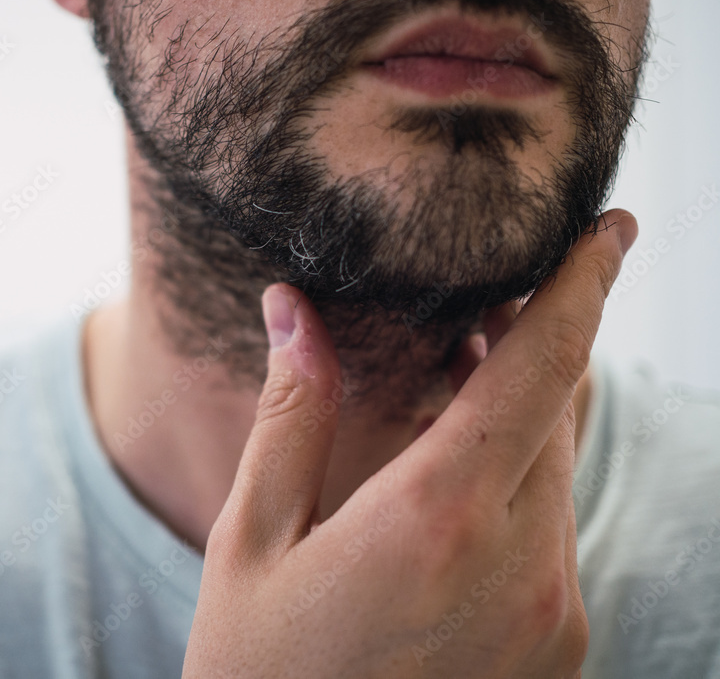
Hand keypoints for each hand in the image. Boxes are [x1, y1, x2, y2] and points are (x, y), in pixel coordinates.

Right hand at [182, 210, 636, 677]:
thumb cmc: (258, 675)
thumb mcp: (253, 540)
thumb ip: (291, 416)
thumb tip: (290, 310)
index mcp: (437, 519)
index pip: (540, 368)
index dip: (582, 285)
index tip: (610, 229)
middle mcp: (521, 565)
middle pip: (561, 409)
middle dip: (538, 340)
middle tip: (491, 298)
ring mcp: (552, 615)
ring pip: (562, 468)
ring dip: (526, 412)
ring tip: (464, 376)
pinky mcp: (559, 649)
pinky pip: (557, 529)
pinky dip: (526, 478)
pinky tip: (468, 474)